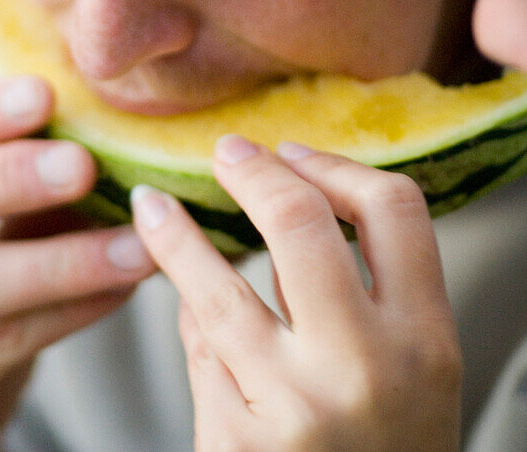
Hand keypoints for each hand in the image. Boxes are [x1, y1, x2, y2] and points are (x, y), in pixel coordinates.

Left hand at [131, 137, 461, 451]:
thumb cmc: (392, 450)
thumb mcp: (416, 371)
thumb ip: (366, 291)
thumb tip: (281, 201)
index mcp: (424, 339)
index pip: (393, 209)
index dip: (336, 166)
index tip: (295, 154)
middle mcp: (362, 369)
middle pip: (298, 223)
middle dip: (254, 175)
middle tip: (227, 154)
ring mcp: (292, 408)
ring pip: (217, 288)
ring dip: (174, 237)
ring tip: (151, 206)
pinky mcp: (234, 444)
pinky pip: (200, 352)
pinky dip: (191, 317)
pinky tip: (184, 300)